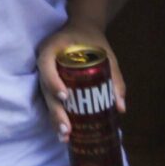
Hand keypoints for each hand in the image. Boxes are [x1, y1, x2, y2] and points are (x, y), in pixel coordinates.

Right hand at [36, 20, 119, 139]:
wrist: (82, 28)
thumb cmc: (92, 40)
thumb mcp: (106, 54)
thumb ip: (114, 78)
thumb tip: (120, 107)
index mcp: (53, 47)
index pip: (46, 63)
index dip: (52, 80)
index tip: (65, 96)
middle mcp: (45, 61)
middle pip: (44, 88)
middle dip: (55, 110)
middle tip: (67, 129)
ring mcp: (45, 73)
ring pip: (46, 97)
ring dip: (55, 118)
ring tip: (65, 137)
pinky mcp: (49, 83)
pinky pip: (51, 100)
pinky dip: (58, 115)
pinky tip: (66, 133)